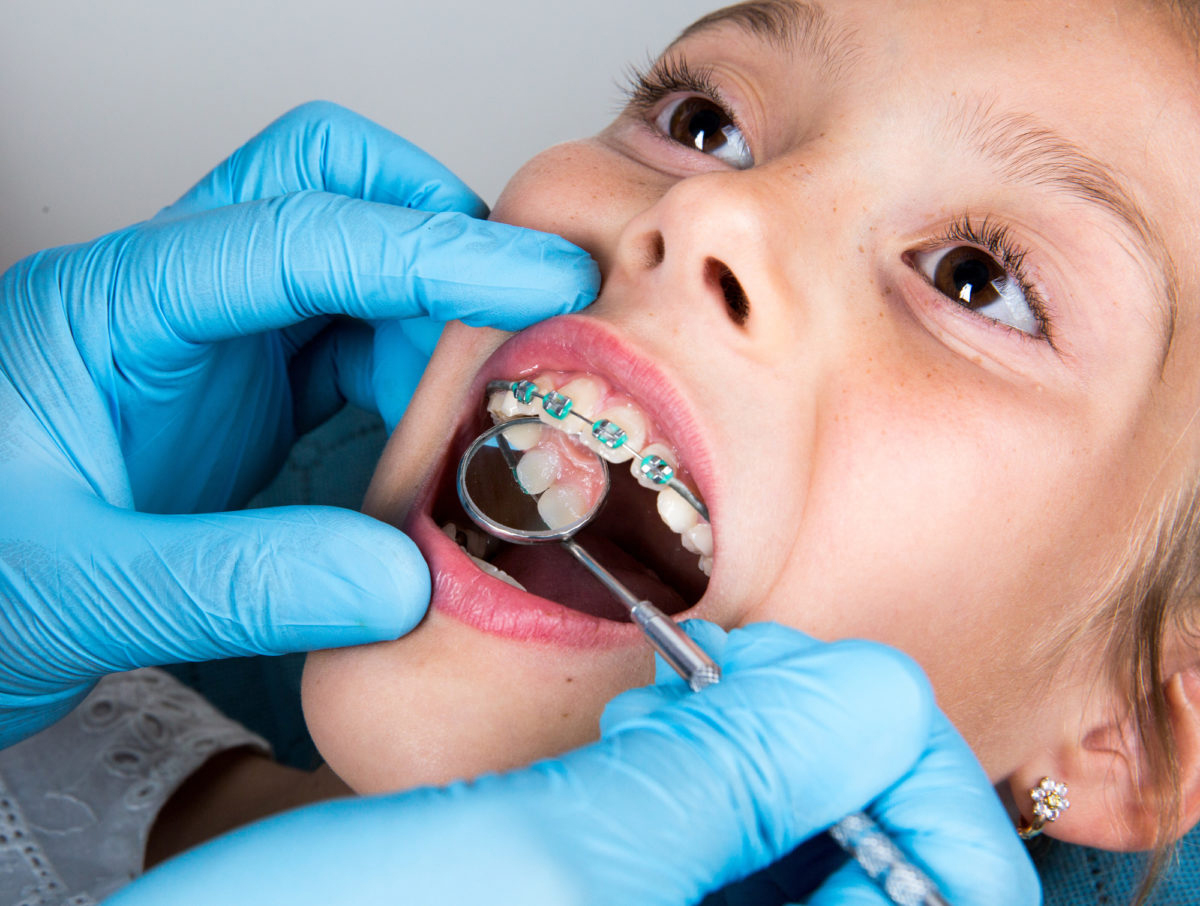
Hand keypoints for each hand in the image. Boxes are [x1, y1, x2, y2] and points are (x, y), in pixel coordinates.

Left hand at [0, 102, 598, 744]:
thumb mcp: (82, 590)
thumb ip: (243, 585)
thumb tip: (403, 579)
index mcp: (116, 307)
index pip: (295, 231)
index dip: (431, 249)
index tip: (541, 281)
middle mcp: (173, 297)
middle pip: (326, 184)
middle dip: (436, 232)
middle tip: (524, 314)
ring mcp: (214, 338)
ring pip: (355, 263)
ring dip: (436, 317)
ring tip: (481, 408)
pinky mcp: (247, 388)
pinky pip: (355, 342)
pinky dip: (416, 374)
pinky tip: (435, 435)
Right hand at [106, 623, 1038, 904]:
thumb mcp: (550, 864)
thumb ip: (735, 783)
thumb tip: (878, 691)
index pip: (963, 898)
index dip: (923, 780)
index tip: (833, 693)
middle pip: (887, 865)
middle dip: (829, 747)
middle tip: (738, 671)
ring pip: (801, 845)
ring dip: (757, 748)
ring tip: (672, 694)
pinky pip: (719, 848)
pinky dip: (699, 773)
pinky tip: (633, 730)